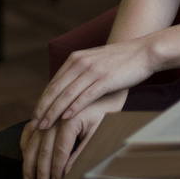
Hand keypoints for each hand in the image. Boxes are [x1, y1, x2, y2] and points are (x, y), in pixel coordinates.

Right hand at [21, 88, 127, 178]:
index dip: (55, 171)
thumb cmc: (107, 108)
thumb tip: (67, 172)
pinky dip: (26, 145)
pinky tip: (25, 158)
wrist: (106, 81)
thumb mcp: (100, 130)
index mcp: (70, 119)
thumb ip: (83, 151)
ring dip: (28, 162)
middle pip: (42, 148)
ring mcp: (48, 112)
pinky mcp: (45, 110)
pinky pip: (30, 129)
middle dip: (39, 172)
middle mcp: (55, 114)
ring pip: (32, 141)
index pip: (59, 152)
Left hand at [30, 36, 157, 131]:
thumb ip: (80, 73)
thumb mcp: (95, 62)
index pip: (53, 83)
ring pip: (66, 95)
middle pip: (55, 90)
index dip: (42, 101)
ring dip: (53, 112)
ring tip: (44, 126)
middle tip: (34, 125)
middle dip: (43, 109)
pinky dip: (73, 108)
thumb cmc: (122, 61)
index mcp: (76, 59)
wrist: (145, 52)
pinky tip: (66, 118)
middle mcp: (81, 63)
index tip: (35, 117)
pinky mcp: (105, 79)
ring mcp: (93, 70)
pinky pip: (85, 95)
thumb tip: (67, 92)